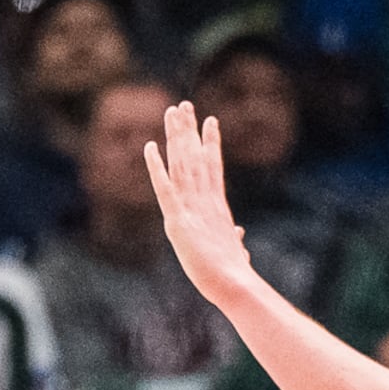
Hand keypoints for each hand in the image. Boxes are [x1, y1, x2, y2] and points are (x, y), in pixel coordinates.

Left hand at [148, 100, 258, 302]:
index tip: (210, 120)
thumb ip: (233, 238)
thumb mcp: (233, 250)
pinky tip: (150, 147)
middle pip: (196, 157)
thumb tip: (238, 233)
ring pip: (182, 164)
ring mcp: (192, 207)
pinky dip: (156, 167)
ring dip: (176, 137)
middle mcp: (205, 200)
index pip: (212, 167)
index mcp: (217, 206)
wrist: (234, 285)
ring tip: (173, 112)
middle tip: (184, 104)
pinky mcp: (178, 220)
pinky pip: (164, 187)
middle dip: (189, 130)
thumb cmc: (235, 274)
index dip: (210, 143)